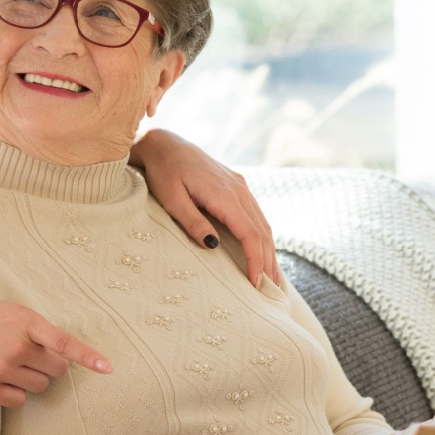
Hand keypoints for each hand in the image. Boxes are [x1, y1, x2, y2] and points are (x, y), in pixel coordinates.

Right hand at [0, 295, 110, 407]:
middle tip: (29, 355)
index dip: (88, 357)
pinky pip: (18, 400)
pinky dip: (14, 393)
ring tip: (6, 362)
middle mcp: (15, 346)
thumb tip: (60, 353)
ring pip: (40, 387)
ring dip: (31, 378)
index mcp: (24, 321)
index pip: (64, 343)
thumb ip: (33, 329)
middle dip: (50, 365)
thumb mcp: (7, 311)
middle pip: (57, 371)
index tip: (108, 369)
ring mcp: (0, 369)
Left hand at [131, 129, 278, 286]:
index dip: (255, 260)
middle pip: (262, 231)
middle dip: (268, 261)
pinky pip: (256, 214)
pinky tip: (263, 250)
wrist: (164, 144)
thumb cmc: (164, 173)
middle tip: (270, 290)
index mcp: (224, 194)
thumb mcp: (172, 200)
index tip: (256, 284)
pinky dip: (262, 236)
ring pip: (263, 223)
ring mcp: (241, 186)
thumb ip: (193, 222)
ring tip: (271, 276)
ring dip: (268, 250)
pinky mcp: (238, 186)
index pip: (250, 234)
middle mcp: (239, 189)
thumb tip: (213, 246)